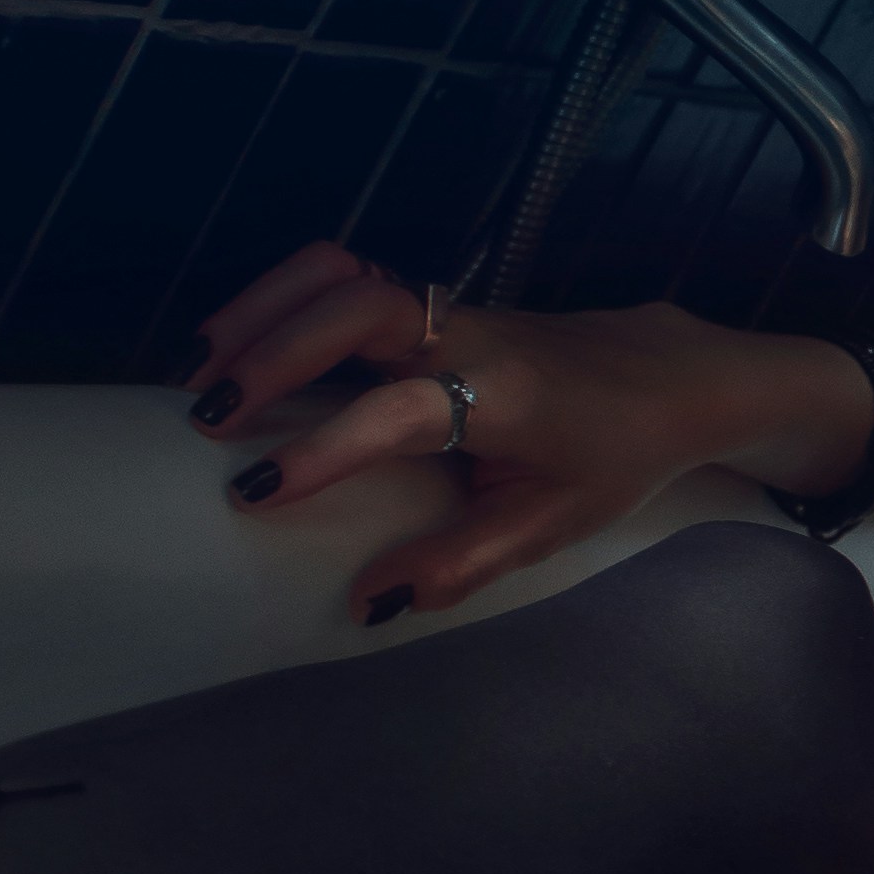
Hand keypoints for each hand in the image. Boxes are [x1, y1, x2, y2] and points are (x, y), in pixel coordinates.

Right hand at [184, 247, 793, 621]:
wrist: (674, 377)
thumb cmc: (617, 455)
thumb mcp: (551, 525)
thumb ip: (461, 563)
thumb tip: (371, 601)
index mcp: (503, 397)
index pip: (399, 412)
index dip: (325, 449)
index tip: (256, 489)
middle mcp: (469, 336)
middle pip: (357, 307)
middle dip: (271, 354)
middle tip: (203, 418)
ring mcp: (449, 308)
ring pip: (341, 272)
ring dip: (262, 311)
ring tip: (199, 372)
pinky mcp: (434, 302)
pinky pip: (346, 277)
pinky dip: (282, 297)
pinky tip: (238, 345)